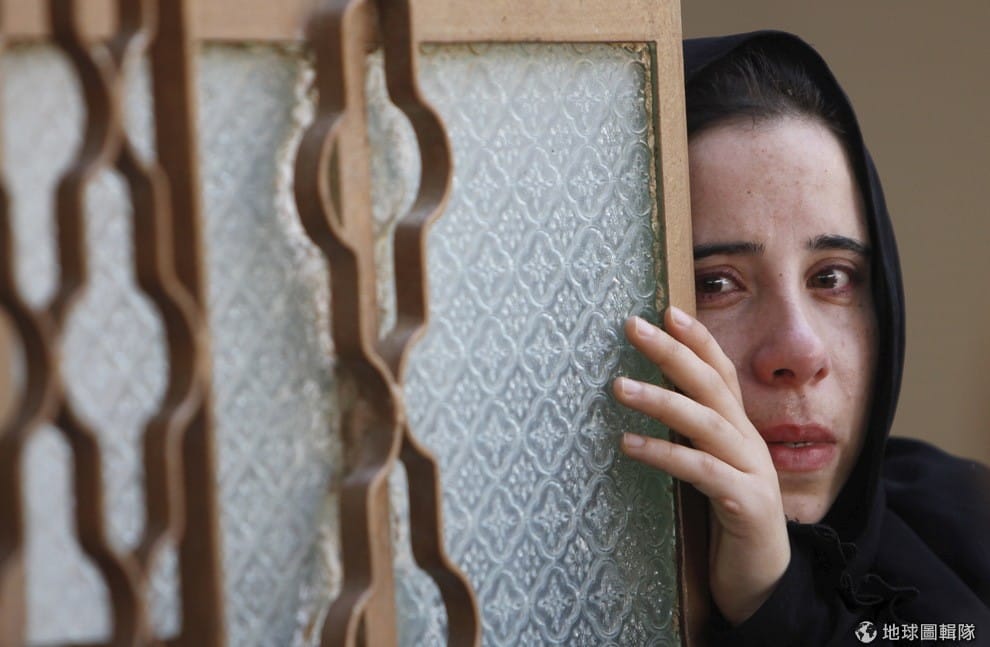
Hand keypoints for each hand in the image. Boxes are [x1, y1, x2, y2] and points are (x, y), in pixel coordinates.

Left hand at [613, 307, 789, 624]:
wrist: (764, 580)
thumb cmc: (728, 519)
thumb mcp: (709, 468)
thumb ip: (690, 437)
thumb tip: (647, 399)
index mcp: (740, 430)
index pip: (720, 373)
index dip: (697, 339)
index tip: (666, 310)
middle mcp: (749, 442)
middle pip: (711, 386)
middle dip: (673, 352)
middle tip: (634, 326)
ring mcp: (752, 471)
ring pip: (705, 423)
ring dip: (660, 400)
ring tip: (618, 386)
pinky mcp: (746, 504)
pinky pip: (701, 471)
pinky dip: (664, 454)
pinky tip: (629, 445)